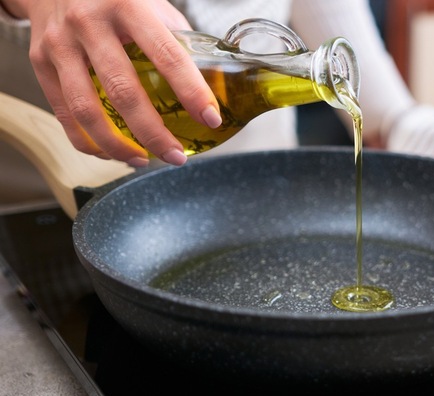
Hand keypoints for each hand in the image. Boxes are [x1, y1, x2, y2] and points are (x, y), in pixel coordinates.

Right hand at [13, 0, 221, 165]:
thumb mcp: (151, 4)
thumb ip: (176, 38)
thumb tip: (212, 81)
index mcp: (128, 5)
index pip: (167, 54)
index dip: (191, 91)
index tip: (211, 118)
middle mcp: (90, 23)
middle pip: (124, 90)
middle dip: (154, 132)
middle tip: (176, 156)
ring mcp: (60, 43)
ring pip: (87, 110)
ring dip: (118, 146)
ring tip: (143, 160)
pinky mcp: (39, 61)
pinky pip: (64, 113)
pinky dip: (88, 141)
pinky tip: (111, 152)